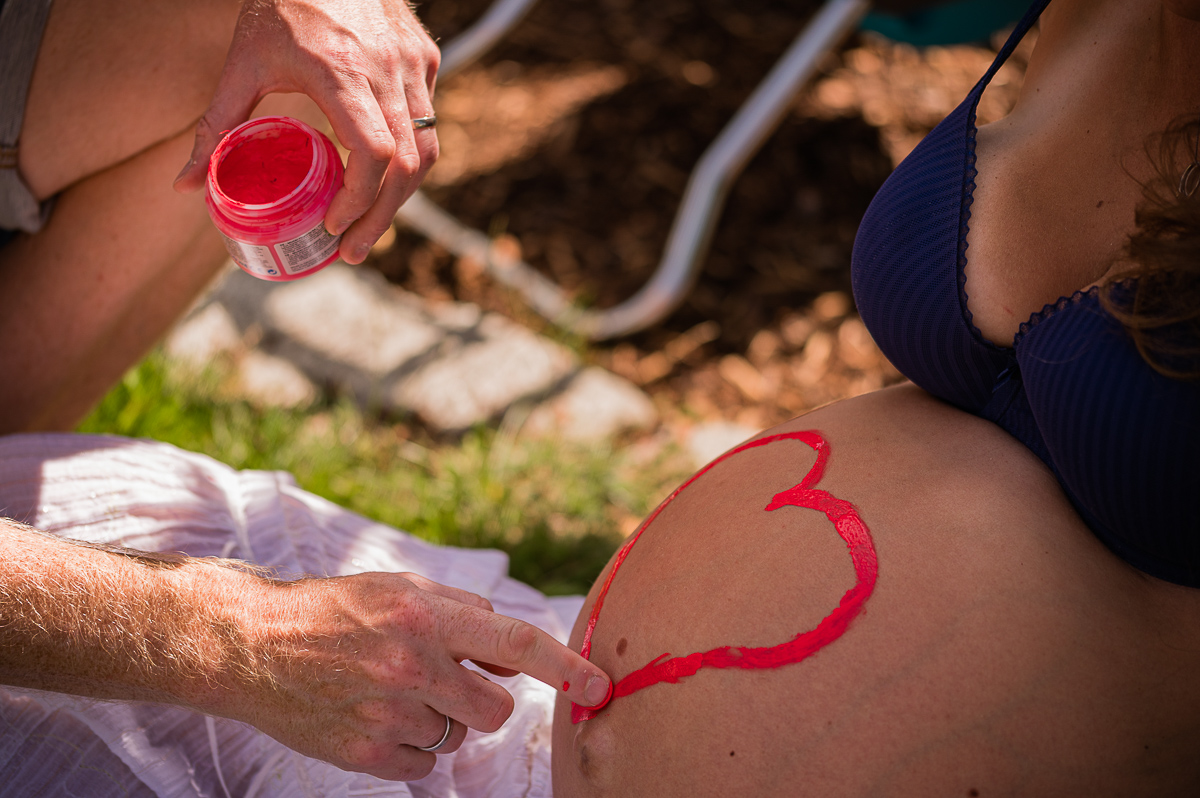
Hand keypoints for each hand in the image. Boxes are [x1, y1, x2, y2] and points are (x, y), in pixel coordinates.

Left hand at [173, 0, 439, 264]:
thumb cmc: (280, 4)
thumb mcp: (242, 63)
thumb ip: (215, 125)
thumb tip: (186, 186)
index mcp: (342, 71)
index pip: (374, 155)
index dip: (361, 201)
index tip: (333, 225)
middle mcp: (388, 70)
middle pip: (407, 166)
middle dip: (381, 217)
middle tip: (352, 249)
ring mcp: (414, 64)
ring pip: (427, 149)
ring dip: (401, 196)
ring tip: (370, 225)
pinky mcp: (425, 58)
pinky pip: (428, 123)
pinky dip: (409, 159)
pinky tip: (383, 179)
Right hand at [225, 571, 611, 781]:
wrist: (252, 644)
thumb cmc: (335, 609)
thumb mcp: (402, 587)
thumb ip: (464, 612)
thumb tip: (513, 646)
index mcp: (425, 614)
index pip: (516, 641)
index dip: (566, 667)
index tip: (601, 686)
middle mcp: (411, 665)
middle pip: (496, 706)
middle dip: (485, 698)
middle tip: (448, 679)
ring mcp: (387, 714)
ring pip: (458, 735)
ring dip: (440, 717)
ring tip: (391, 689)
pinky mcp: (366, 754)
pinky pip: (426, 764)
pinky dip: (412, 745)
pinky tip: (376, 714)